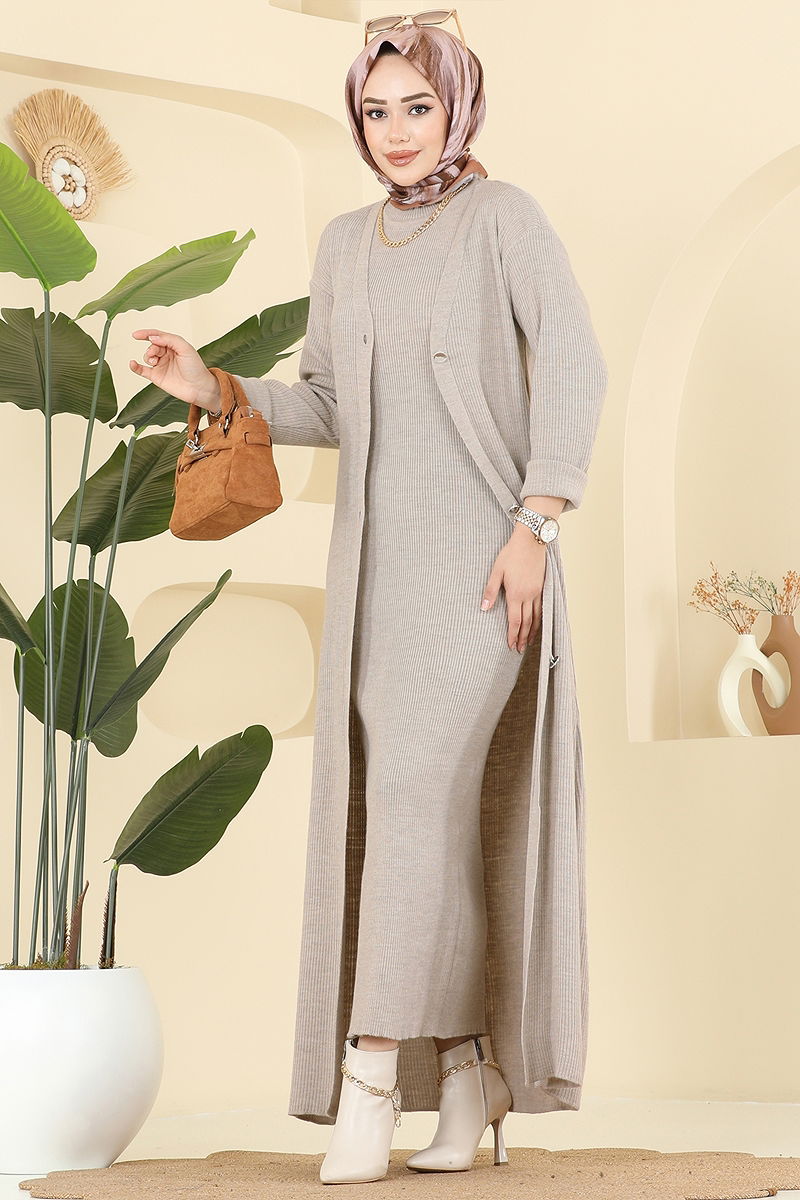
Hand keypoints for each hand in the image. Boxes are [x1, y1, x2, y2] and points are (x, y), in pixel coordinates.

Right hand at [128, 328, 220, 410]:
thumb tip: (152, 337)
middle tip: (155, 354)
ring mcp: (161, 365)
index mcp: (174, 345)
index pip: (158, 336)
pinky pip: (142, 370)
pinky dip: (135, 366)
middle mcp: (167, 354)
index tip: (136, 335)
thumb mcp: (185, 348)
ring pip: (147, 356)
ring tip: (154, 361)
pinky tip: (132, 363)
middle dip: (151, 348)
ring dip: (147, 356)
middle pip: (152, 346)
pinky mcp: (157, 377)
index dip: (146, 333)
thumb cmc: (196, 368)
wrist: (199, 388)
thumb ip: (169, 339)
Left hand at [481, 525, 546, 650]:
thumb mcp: (496, 571)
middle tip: (518, 649)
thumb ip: (490, 590)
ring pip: (536, 617)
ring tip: (528, 642)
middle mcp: (528, 595)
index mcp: (515, 594)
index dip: (512, 635)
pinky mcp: (542, 587)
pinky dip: (540, 619)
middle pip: (526, 622)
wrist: (531, 541)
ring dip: (532, 631)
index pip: (514, 621)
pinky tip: (537, 624)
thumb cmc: (511, 554)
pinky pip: (542, 608)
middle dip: (522, 637)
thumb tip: (484, 608)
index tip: (510, 645)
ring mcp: (537, 591)